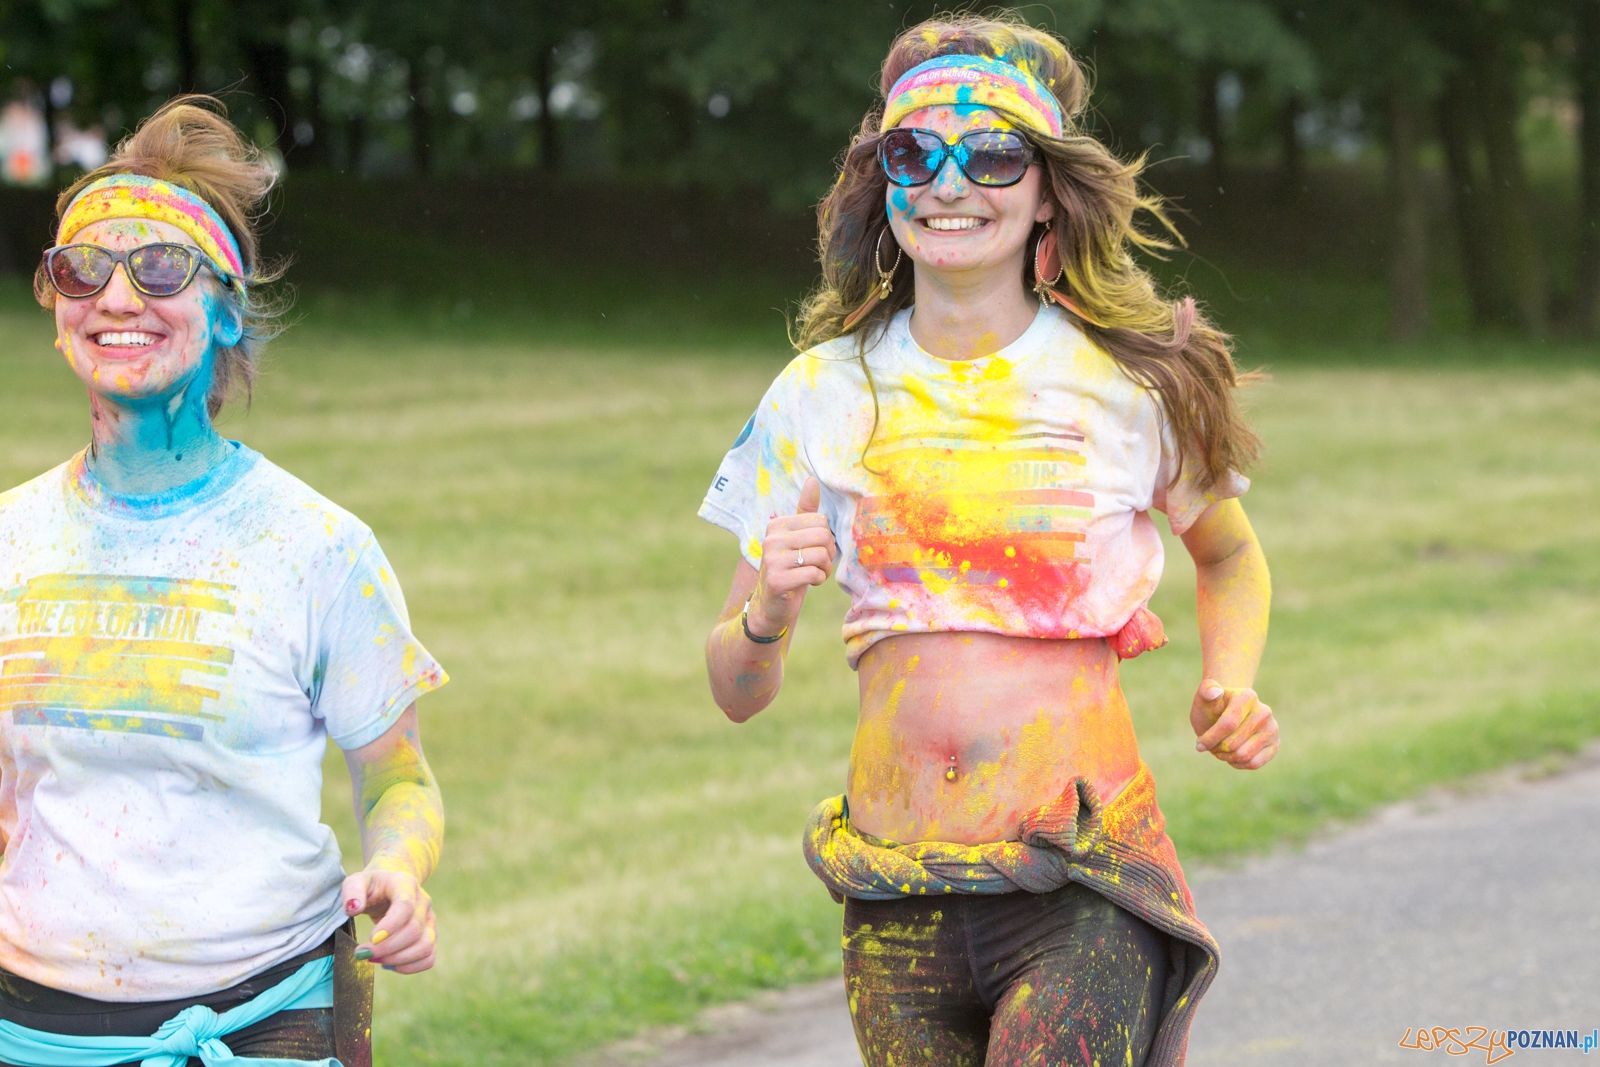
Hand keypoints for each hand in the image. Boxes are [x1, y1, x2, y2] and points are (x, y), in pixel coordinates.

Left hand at [341, 867, 436, 973]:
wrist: (389, 887)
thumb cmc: (371, 886)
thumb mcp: (356, 881)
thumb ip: (352, 891)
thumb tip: (353, 909)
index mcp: (406, 884)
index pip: (405, 906)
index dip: (391, 926)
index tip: (371, 939)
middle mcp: (423, 902)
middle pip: (414, 930)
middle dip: (387, 948)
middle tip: (362, 953)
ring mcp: (429, 920)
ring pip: (425, 947)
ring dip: (398, 960)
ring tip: (375, 960)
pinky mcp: (430, 936)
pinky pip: (428, 958)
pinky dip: (408, 967)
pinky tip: (388, 964)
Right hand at [748, 477, 837, 636]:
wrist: (770, 603)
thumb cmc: (789, 567)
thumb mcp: (796, 538)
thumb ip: (805, 511)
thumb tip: (813, 480)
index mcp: (777, 525)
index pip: (820, 521)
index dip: (826, 538)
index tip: (816, 550)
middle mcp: (771, 539)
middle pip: (823, 537)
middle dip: (828, 554)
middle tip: (819, 564)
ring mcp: (772, 560)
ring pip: (820, 556)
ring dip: (824, 569)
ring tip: (813, 574)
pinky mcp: (777, 580)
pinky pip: (814, 574)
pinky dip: (818, 580)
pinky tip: (808, 583)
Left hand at [1191, 679, 1278, 769]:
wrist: (1225, 714)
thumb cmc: (1212, 707)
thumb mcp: (1203, 697)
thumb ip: (1206, 690)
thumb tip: (1215, 693)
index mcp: (1248, 697)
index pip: (1228, 725)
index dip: (1210, 738)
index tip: (1199, 743)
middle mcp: (1264, 712)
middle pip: (1233, 743)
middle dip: (1216, 748)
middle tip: (1211, 744)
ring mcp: (1272, 729)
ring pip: (1243, 755)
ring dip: (1225, 757)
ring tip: (1220, 749)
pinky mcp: (1275, 745)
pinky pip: (1254, 763)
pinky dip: (1238, 763)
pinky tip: (1231, 756)